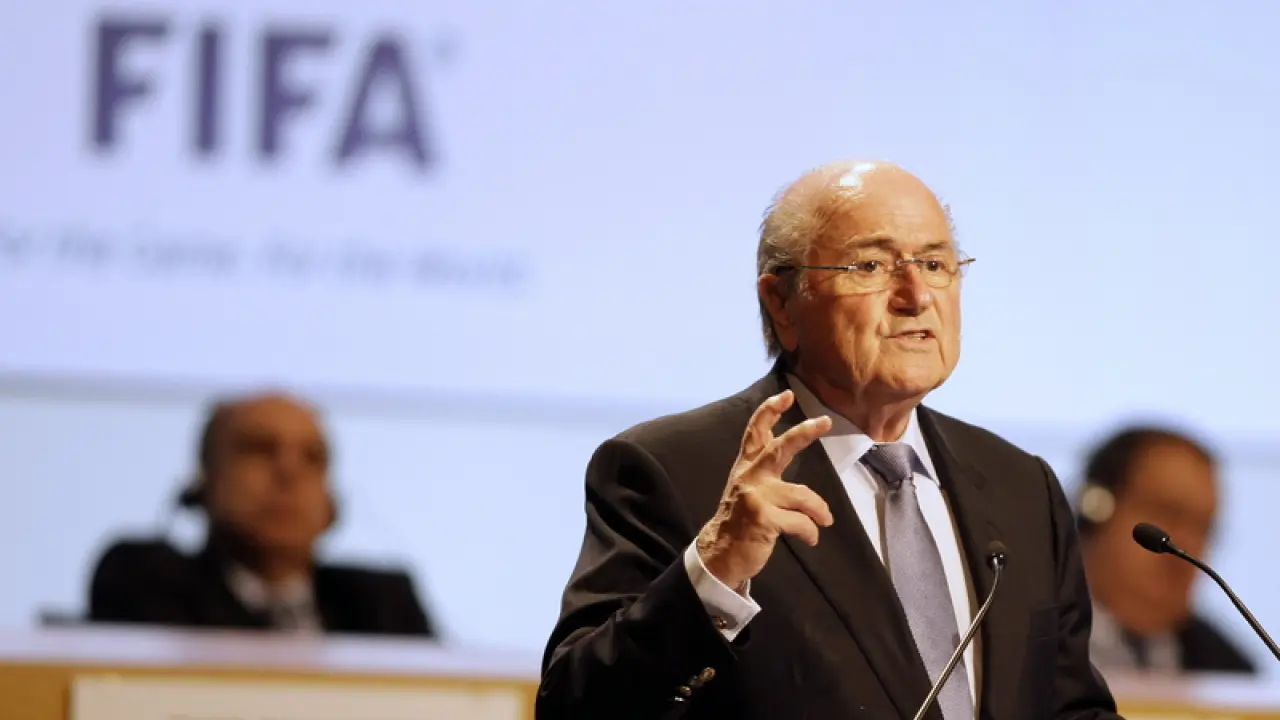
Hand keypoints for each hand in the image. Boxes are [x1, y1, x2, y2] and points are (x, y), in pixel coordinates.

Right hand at [696, 390, 833, 590]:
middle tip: (824, 421)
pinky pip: (802, 522)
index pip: (755, 432)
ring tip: (824, 521)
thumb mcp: (747, 488)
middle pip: (780, 448)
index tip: (787, 396)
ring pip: (803, 495)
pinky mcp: (764, 519)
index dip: (770, 412)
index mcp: (746, 467)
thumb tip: (786, 441)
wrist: (720, 553)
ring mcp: (756, 497)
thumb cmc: (741, 521)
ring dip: (819, 511)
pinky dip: (811, 532)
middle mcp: (750, 477)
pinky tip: (811, 538)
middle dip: (803, 433)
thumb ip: (763, 467)